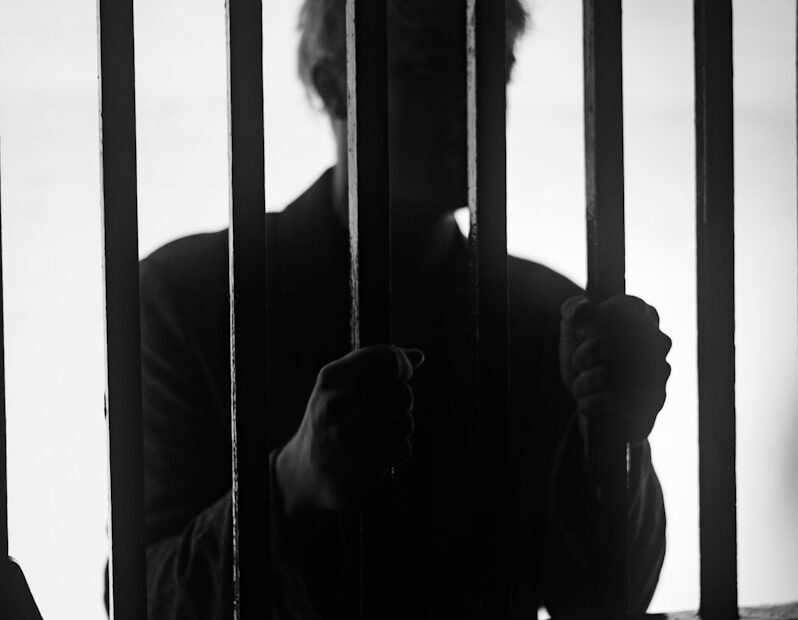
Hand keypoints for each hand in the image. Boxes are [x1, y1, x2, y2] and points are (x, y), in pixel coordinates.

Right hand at [276, 345, 422, 513]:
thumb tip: (418, 355)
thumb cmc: (329, 422)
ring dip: (399, 431)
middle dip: (401, 405)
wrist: (305, 472)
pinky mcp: (360, 463)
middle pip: (403, 392)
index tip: (400, 376)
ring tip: (378, 435)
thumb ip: (375, 367)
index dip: (403, 367)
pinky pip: (402, 449)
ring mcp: (347, 434)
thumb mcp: (339, 387)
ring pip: (406, 422)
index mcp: (332, 377)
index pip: (388, 358)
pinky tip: (376, 454)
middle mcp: (337, 402)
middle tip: (382, 413)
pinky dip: (395, 453)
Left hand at [559, 295, 671, 442]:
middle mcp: (658, 341)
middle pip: (616, 342)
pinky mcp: (654, 402)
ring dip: (585, 381)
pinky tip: (586, 402)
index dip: (595, 322)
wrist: (591, 398)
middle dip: (585, 354)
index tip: (580, 333)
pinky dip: (591, 402)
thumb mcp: (572, 327)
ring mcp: (660, 372)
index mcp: (642, 314)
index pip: (624, 309)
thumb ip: (572, 310)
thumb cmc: (585, 355)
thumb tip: (585, 308)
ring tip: (579, 384)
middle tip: (578, 361)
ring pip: (613, 373)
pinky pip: (615, 400)